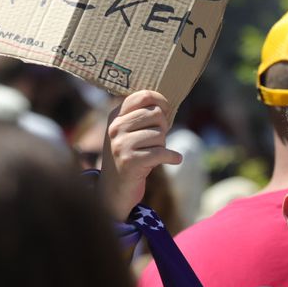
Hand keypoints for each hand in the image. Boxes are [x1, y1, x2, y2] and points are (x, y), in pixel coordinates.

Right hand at [98, 91, 182, 219]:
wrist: (114, 190)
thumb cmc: (128, 157)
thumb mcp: (128, 133)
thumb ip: (141, 117)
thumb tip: (165, 104)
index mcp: (115, 117)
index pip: (143, 96)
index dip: (160, 101)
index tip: (166, 110)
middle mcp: (116, 128)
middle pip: (156, 114)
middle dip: (163, 127)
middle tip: (156, 140)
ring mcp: (121, 145)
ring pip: (160, 135)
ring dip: (163, 145)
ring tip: (152, 154)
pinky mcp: (131, 162)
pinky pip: (162, 152)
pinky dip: (172, 157)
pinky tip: (174, 160)